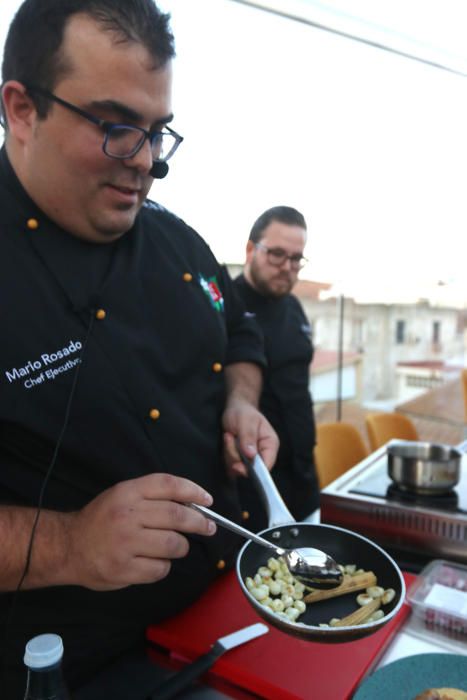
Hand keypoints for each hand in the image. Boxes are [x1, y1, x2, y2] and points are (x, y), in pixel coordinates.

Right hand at [66, 474, 215, 590]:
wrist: (69, 546)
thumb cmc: (102, 519)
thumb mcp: (122, 495)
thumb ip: (152, 496)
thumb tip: (193, 504)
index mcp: (128, 493)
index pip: (168, 485)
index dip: (193, 491)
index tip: (208, 500)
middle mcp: (127, 515)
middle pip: (177, 516)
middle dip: (199, 523)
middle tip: (208, 527)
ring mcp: (125, 543)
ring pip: (173, 545)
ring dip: (181, 547)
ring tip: (176, 546)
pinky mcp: (124, 569)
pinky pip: (160, 569)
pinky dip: (164, 566)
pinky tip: (154, 561)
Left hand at [222, 399, 278, 476]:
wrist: (236, 409)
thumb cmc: (244, 412)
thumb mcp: (246, 421)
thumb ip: (249, 437)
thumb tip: (251, 456)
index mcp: (270, 444)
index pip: (266, 465)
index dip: (253, 470)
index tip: (237, 465)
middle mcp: (262, 453)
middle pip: (249, 468)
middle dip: (235, 455)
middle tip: (230, 437)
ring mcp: (251, 457)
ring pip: (238, 466)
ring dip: (229, 451)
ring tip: (229, 435)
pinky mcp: (241, 458)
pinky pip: (231, 463)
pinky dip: (226, 453)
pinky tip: (228, 440)